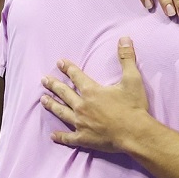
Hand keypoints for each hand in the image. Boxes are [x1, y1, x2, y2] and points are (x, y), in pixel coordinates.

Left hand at [41, 37, 148, 151]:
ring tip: (43, 100)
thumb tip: (124, 38)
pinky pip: (69, 137)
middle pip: (64, 93)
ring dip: (52, 105)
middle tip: (44, 80)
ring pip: (62, 112)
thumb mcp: (132, 79)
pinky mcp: (84, 138)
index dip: (67, 68)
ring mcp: (81, 123)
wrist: (135, 133)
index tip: (59, 63)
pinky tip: (52, 135)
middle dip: (53, 85)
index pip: (76, 76)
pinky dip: (60, 136)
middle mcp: (82, 106)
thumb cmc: (133, 107)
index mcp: (92, 91)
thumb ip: (126, 58)